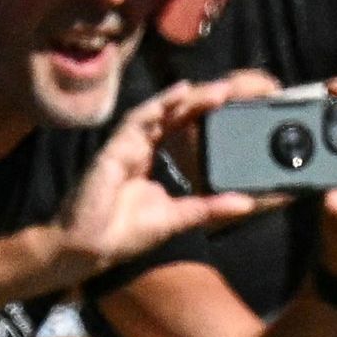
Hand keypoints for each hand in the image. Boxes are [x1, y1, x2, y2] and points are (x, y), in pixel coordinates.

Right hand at [58, 80, 281, 272]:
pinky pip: (133, 125)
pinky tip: (171, 98)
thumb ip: (210, 208)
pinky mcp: (111, 153)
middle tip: (225, 88)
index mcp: (149, 159)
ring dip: (178, 100)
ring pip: (152, 114)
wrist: (90, 248)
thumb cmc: (126, 233)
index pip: (176, 127)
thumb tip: (247, 203)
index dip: (197, 112)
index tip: (225, 102)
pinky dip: (153, 109)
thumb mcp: (179, 218)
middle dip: (195, 101)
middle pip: (168, 116)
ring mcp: (122, 148)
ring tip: (206, 90)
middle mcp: (136, 148)